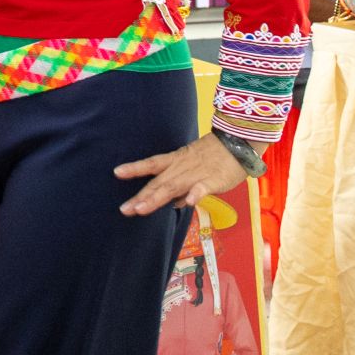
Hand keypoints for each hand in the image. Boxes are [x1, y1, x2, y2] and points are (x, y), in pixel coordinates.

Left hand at [116, 133, 250, 216]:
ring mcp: (195, 175)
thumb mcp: (191, 167)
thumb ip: (181, 186)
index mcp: (175, 163)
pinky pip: (203, 188)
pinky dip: (195, 194)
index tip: (116, 172)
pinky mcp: (213, 180)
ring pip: (173, 187)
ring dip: (156, 198)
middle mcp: (180, 169)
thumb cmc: (214, 157)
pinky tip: (187, 203)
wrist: (238, 144)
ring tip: (141, 209)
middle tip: (124, 210)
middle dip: (141, 197)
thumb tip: (173, 203)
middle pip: (157, 183)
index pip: (151, 165)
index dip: (134, 168)